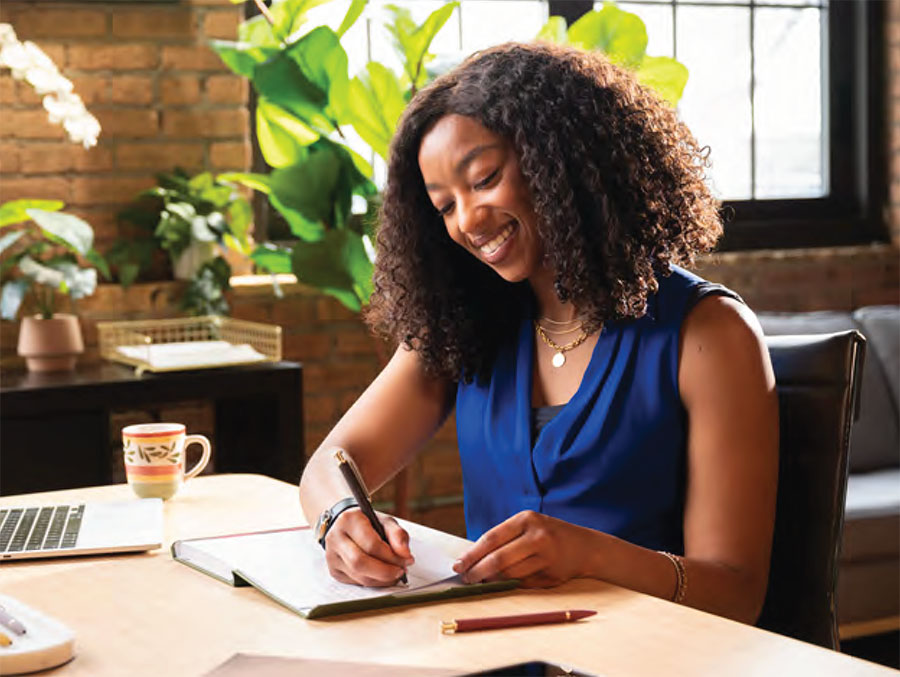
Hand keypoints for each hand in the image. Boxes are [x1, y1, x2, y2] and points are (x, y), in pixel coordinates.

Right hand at [323, 509, 414, 586]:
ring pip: (359, 576)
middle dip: (386, 571)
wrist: (344, 525)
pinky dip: (374, 582)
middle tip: (401, 571)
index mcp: (348, 520)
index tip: (408, 560)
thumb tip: (406, 555)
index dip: (392, 556)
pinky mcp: (334, 570)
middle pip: (360, 563)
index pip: (371, 544)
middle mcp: (335, 538)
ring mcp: (331, 556)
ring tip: (395, 573)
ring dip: (382, 579)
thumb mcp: (384, 521)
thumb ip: (398, 535)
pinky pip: (357, 582)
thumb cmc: (367, 523)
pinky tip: (383, 576)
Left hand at [452, 511, 592, 587]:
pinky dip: (510, 585)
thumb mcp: (527, 527)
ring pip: (509, 574)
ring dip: (492, 581)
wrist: (585, 547)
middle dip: (478, 571)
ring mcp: (546, 557)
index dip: (472, 554)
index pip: (492, 538)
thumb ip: (503, 539)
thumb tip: (471, 559)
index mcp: (527, 519)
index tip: (458, 565)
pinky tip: (504, 583)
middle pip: (499, 559)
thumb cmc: (547, 535)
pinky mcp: (552, 575)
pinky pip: (523, 584)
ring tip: (481, 581)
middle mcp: (538, 536)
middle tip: (466, 579)